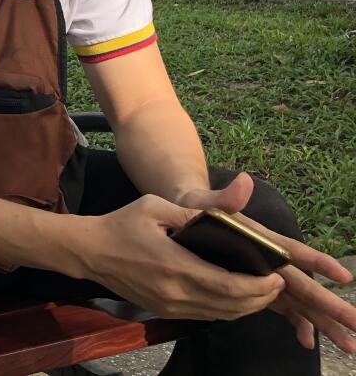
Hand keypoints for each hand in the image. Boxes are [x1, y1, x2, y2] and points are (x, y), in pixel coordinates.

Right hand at [77, 194, 285, 320]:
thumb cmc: (121, 224)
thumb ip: (191, 214)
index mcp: (175, 265)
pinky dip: (227, 308)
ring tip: (263, 291)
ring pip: (221, 314)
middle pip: (231, 306)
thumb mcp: (154, 207)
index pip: (229, 286)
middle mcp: (175, 293)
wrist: (90, 251)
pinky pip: (206, 315)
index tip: (276, 276)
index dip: (259, 286)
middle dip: (261, 298)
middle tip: (277, 284)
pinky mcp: (165, 311)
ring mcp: (170, 306)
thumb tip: (224, 214)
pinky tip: (235, 295)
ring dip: (247, 306)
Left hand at [178, 173, 355, 352]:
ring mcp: (268, 275)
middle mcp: (271, 258)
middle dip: (331, 305)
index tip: (343, 276)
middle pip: (305, 284)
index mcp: (262, 238)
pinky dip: (296, 323)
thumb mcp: (206, 201)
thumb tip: (244, 182)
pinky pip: (283, 307)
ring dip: (323, 322)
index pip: (294, 251)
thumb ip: (226, 198)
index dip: (318, 261)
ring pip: (301, 301)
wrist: (187, 217)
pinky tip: (307, 341)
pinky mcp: (260, 286)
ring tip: (348, 345)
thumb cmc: (198, 207)